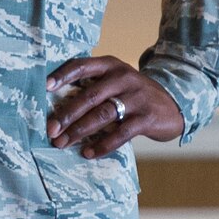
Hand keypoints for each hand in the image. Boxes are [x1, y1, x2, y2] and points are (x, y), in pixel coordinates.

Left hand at [46, 57, 182, 157]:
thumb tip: (57, 108)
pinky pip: (120, 134)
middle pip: (90, 95)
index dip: (63, 76)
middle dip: (67, 114)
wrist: (174, 104)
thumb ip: (94, 86)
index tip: (45, 88)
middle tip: (51, 129)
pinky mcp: (146, 118)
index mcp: (111, 66)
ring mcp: (137, 97)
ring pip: (102, 114)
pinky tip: (88, 153)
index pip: (82, 65)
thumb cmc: (134, 95)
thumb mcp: (117, 81)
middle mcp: (123, 77)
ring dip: (79, 131)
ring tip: (63, 143)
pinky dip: (102, 145)